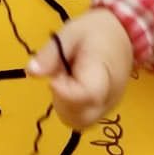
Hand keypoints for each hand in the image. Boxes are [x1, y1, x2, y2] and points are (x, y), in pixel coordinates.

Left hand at [27, 8, 133, 129]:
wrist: (123, 34)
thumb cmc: (96, 31)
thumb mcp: (70, 33)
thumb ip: (51, 53)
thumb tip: (31, 72)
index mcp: (102, 72)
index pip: (86, 95)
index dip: (63, 92)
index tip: (53, 79)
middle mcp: (109, 96)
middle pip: (81, 118)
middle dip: (60, 101)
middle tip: (59, 77)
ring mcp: (108, 106)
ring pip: (80, 123)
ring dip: (63, 106)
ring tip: (65, 81)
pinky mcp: (104, 109)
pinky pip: (83, 120)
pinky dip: (70, 109)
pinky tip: (70, 88)